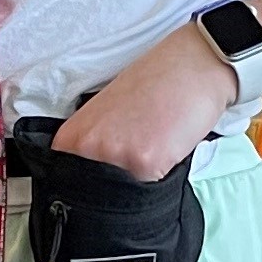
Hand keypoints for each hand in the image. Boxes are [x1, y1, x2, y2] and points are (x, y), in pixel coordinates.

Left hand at [50, 24, 239, 178]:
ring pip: (127, 195)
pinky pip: (152, 188)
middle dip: (119, 188)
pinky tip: (169, 146)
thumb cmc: (153, 84)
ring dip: (143, 180)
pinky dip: (164, 174)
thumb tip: (93, 183)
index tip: (109, 178)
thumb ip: (93, 148)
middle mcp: (87, 147)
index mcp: (71, 137)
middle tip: (139, 153)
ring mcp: (114, 155)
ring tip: (155, 144)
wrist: (190, 66)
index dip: (93, 190)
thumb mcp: (106, 115)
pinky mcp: (145, 162)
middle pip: (99, 196)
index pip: (70, 187)